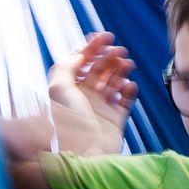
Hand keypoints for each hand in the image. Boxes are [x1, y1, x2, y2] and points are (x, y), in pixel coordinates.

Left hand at [45, 31, 137, 156]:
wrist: (84, 152)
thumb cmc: (68, 123)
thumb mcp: (59, 88)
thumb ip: (66, 66)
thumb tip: (79, 54)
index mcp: (69, 89)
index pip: (82, 61)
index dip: (93, 47)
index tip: (106, 36)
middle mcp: (84, 97)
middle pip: (100, 69)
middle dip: (110, 57)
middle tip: (120, 52)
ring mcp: (100, 108)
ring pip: (114, 82)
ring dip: (121, 70)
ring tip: (128, 65)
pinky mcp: (115, 120)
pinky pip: (125, 101)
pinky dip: (129, 91)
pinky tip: (130, 85)